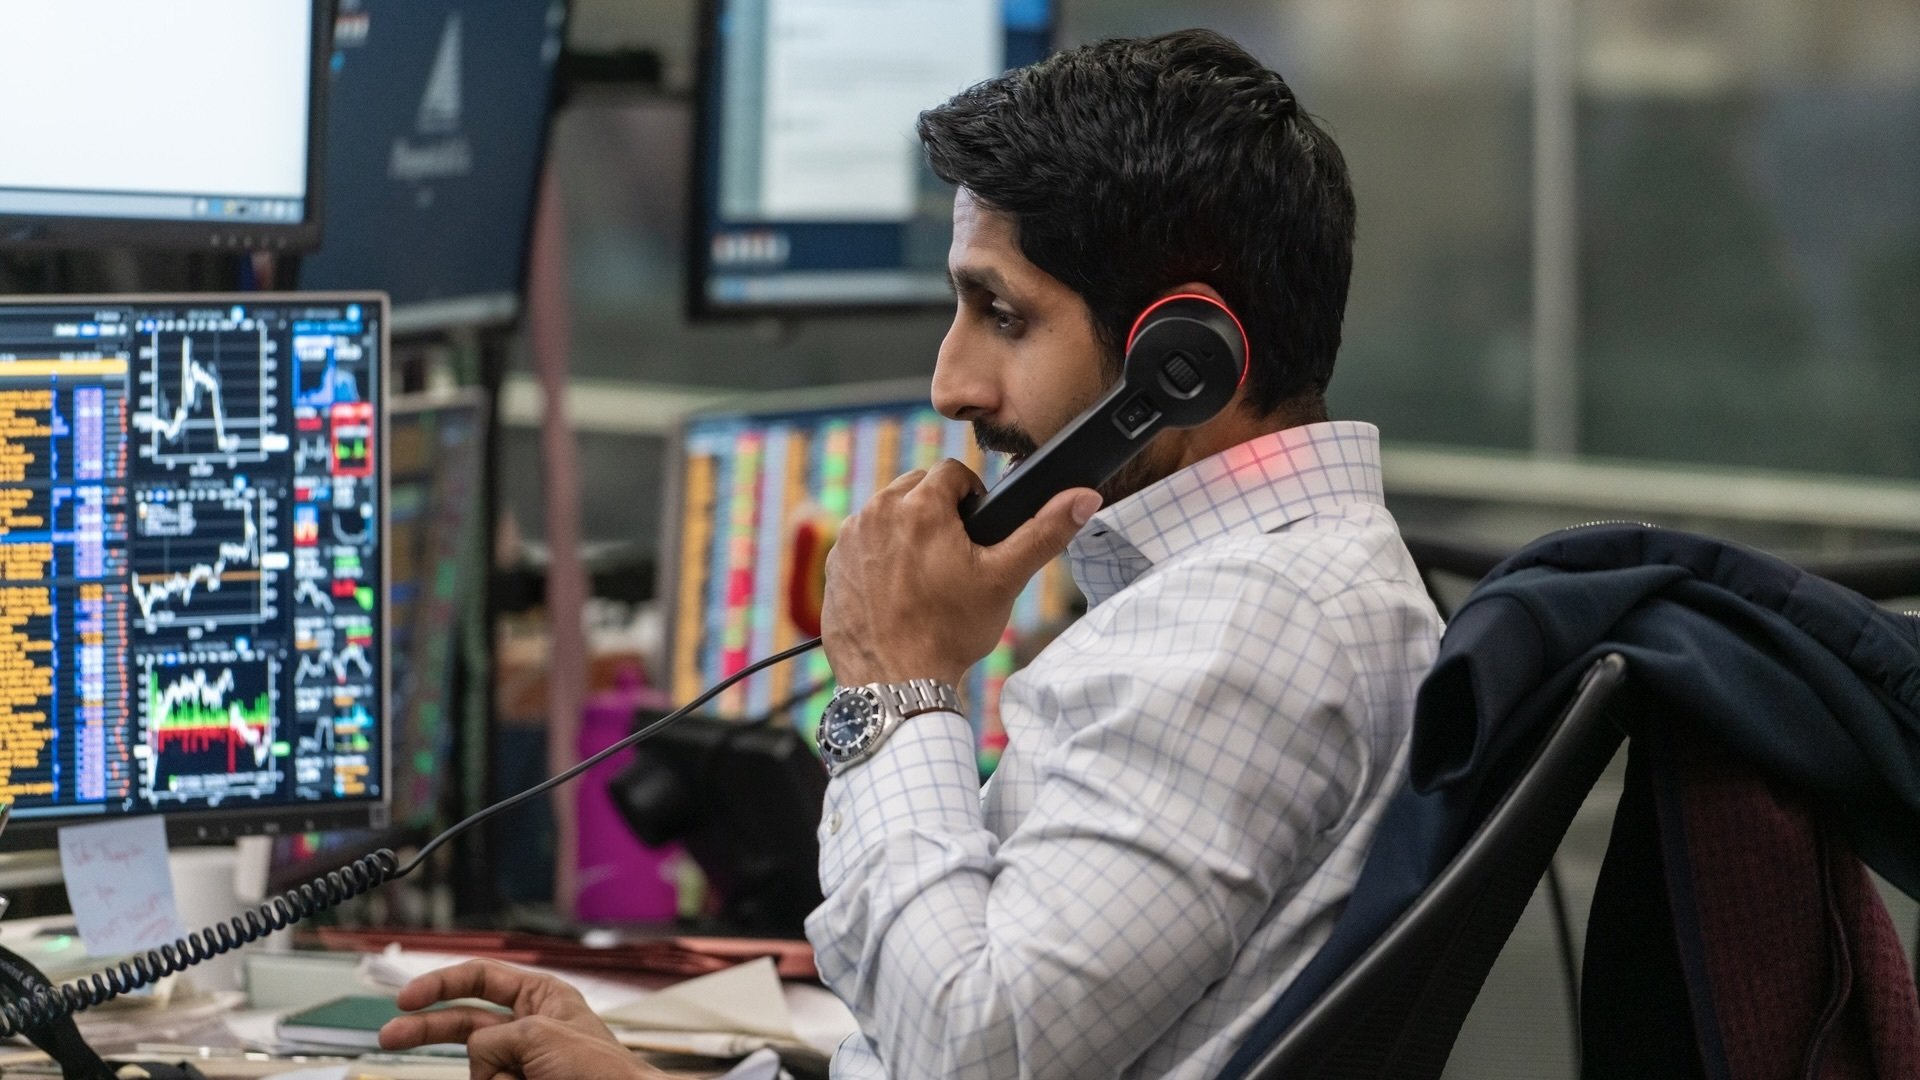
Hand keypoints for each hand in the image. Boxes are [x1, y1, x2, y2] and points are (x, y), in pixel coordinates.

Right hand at [378, 958, 669, 1079]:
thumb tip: (479, 1054)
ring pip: (478, 1066)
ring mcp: (523, 1063)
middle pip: (463, 1020)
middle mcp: (529, 1026)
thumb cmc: (600, 1071)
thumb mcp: (540, 1033)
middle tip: (389, 1036)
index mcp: (542, 996)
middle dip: (426, 1028)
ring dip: (495, 1076)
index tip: (405, 1000)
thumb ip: (494, 1034)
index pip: (481, 978)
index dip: (441, 984)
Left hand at [821, 458, 1098, 686]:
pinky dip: (880, 556)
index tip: (976, 533)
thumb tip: (1084, 497)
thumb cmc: (949, 632)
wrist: (895, 683)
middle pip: (916, 487)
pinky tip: (898, 592)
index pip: (953, 472)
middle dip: (937, 512)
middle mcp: (877, 512)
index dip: (972, 498)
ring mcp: (849, 539)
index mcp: (919, 506)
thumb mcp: (1004, 579)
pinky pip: (863, 543)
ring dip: (907, 531)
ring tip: (928, 575)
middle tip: (955, 556)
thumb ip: (1045, 531)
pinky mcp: (834, 565)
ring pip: (887, 513)